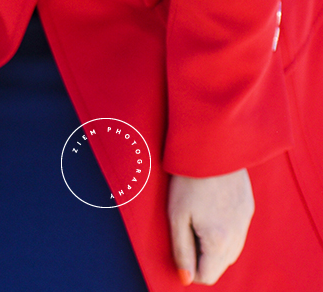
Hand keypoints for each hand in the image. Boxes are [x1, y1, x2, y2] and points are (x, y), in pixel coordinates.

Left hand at [167, 168, 254, 285]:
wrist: (213, 147)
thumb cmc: (189, 180)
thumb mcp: (176, 216)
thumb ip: (181, 250)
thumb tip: (185, 278)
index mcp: (219, 242)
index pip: (207, 276)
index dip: (190, 267)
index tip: (180, 246)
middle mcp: (238, 237)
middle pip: (219, 265)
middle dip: (201, 255)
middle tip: (187, 226)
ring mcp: (246, 222)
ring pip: (230, 250)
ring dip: (213, 243)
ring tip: (198, 215)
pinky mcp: (248, 208)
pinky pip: (237, 232)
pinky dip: (224, 229)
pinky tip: (210, 207)